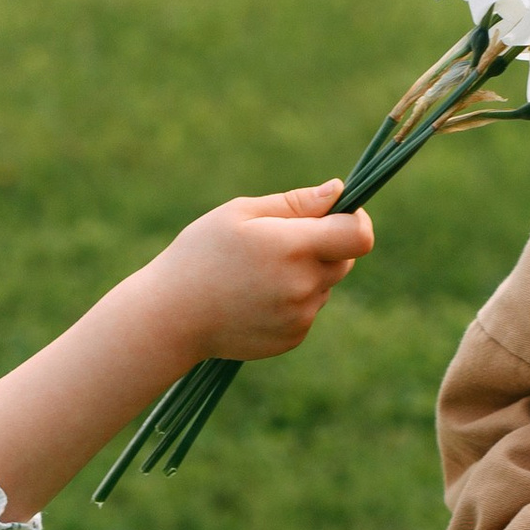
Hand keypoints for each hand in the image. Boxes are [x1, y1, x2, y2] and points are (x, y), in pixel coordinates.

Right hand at [141, 183, 373, 368]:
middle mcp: (304, 285)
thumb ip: (296, 203)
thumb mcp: (240, 214)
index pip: (359, 235)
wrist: (171, 316)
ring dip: (306, 274)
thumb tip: (338, 192)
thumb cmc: (200, 254)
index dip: (356, 221)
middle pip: (345, 260)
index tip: (340, 215)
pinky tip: (253, 298)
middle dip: (326, 246)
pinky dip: (291, 301)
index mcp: (295, 247)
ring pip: (324, 286)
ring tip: (257, 273)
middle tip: (281, 242)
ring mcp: (300, 316)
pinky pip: (307, 310)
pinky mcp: (292, 337)